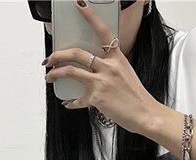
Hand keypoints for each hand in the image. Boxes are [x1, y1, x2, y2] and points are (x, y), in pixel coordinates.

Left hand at [43, 0, 160, 134]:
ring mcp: (101, 82)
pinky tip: (68, 103)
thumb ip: (110, 68)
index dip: (90, 16)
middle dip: (58, 55)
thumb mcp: (126, 74)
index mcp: (117, 58)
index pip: (103, 31)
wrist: (145, 114)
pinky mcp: (97, 98)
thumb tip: (92, 70)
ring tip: (49, 77)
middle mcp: (108, 67)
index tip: (79, 5)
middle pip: (77, 53)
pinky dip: (71, 102)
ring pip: (70, 72)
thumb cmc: (137, 96)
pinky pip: (78, 99)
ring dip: (55, 74)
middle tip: (50, 59)